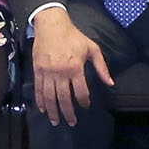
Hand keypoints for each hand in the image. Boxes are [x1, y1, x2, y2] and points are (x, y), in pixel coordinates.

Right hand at [28, 7, 111, 127]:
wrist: (52, 25)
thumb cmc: (73, 36)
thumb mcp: (92, 49)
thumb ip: (102, 67)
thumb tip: (110, 83)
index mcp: (75, 68)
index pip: (80, 91)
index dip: (84, 101)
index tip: (85, 106)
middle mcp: (61, 73)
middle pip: (64, 98)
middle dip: (68, 112)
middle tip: (71, 122)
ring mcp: (48, 72)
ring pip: (50, 97)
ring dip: (53, 111)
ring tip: (56, 121)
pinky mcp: (38, 70)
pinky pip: (39, 89)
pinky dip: (40, 101)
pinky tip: (43, 109)